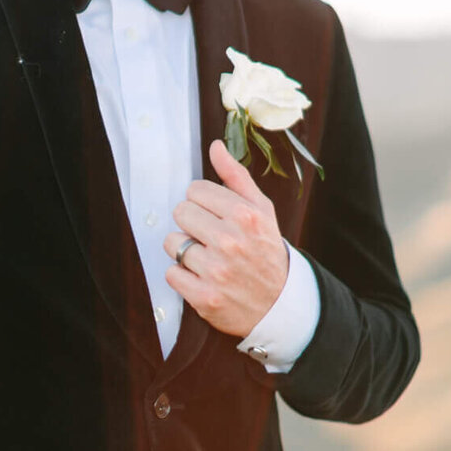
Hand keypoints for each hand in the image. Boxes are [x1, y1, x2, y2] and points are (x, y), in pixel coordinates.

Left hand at [164, 139, 288, 338]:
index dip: (202, 201)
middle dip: (192, 223)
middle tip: (210, 236)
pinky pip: (171, 273)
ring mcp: (217, 271)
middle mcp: (231, 241)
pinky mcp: (204, 297)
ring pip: (172, 242)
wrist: (279, 303)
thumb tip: (215, 147)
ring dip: (185, 250)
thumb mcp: (261, 210)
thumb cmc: (266, 250)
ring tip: (207, 257)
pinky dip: (182, 276)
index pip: (195, 190)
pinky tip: (202, 276)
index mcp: (245, 215)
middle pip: (180, 212)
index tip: (215, 214)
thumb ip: (236, 176)